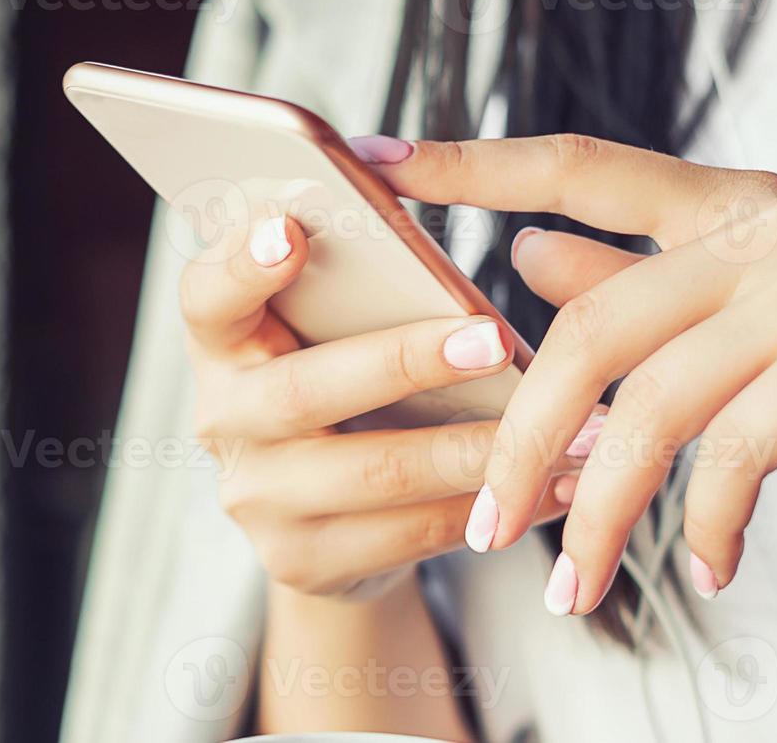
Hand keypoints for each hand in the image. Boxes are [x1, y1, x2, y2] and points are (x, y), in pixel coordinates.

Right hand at [179, 213, 576, 597]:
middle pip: (306, 391)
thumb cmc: (347, 381)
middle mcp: (224, 419)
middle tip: (493, 339)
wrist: (321, 514)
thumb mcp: (336, 326)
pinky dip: (493, 505)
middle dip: (406, 361)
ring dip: (480, 449)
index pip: (207, 294)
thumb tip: (458, 215)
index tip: (294, 229)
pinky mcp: (304, 560)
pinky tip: (559, 484)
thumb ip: (367, 279)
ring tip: (569, 428)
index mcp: (225, 340)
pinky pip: (412, 532)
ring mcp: (259, 499)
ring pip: (376, 471)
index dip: (242, 264)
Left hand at [365, 134, 776, 613]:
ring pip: (654, 401)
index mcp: (733, 205)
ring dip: (604, 510)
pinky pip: (737, 449)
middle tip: (487, 529)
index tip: (375, 163)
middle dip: (524, 438)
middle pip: (593, 323)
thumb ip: (640, 294)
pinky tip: (716, 566)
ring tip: (579, 586)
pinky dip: (711, 522)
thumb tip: (528, 256)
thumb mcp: (742, 341)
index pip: (581, 166)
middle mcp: (771, 221)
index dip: (473, 165)